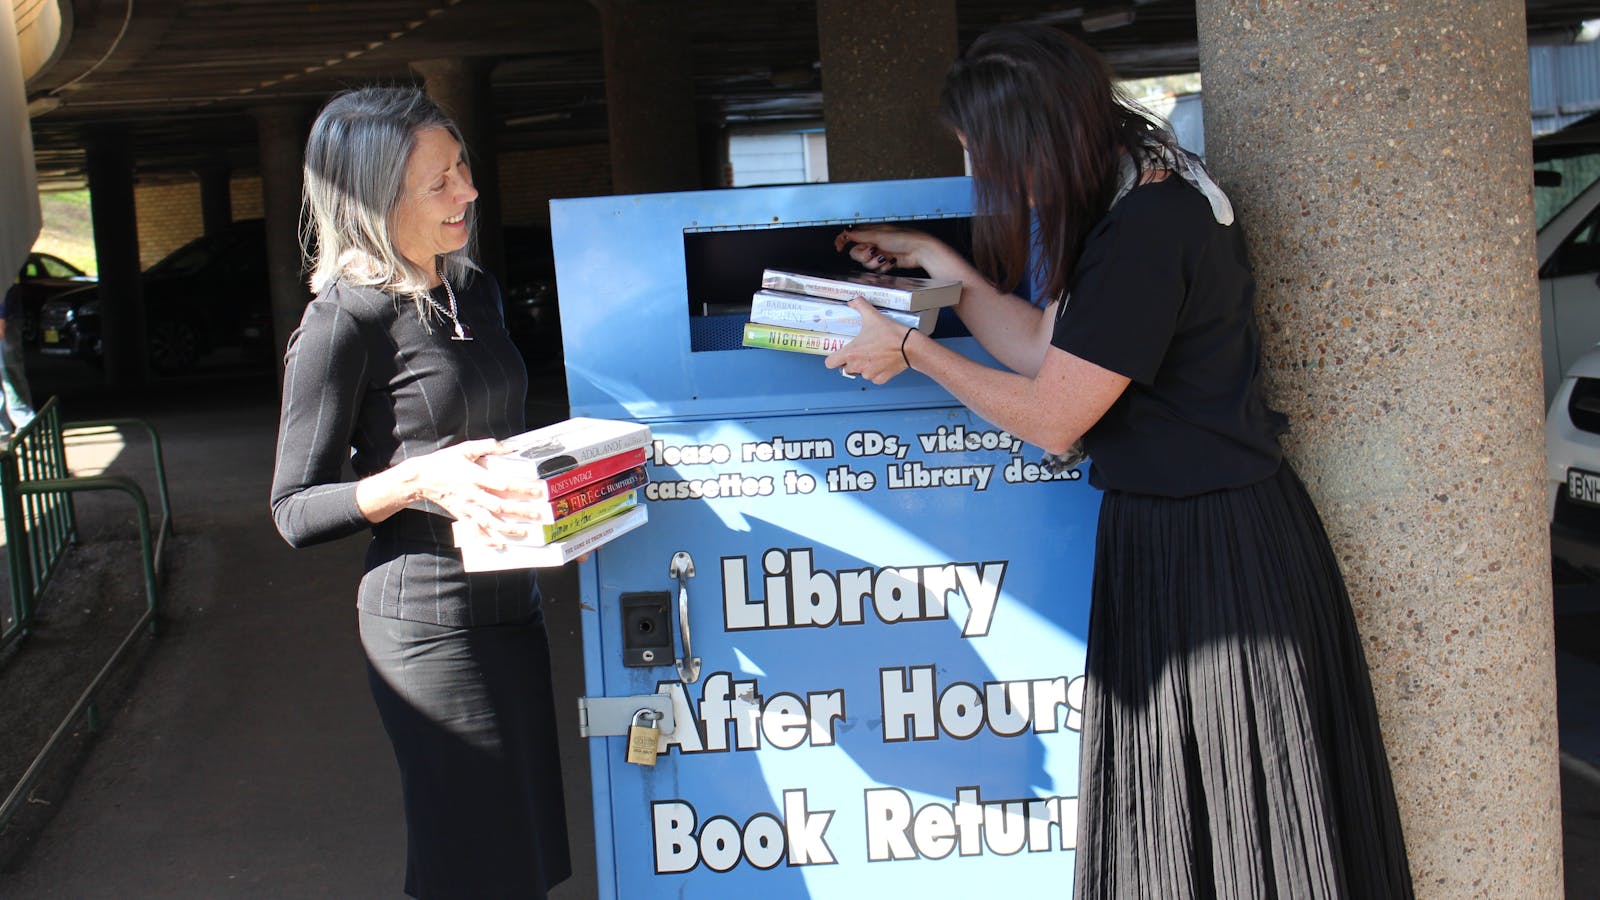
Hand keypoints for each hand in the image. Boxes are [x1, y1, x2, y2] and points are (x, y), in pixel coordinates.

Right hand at [400, 439, 550, 546]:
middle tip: (538, 514)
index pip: (502, 484)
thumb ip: (488, 446)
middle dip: (520, 512)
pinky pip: (474, 531)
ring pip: (489, 522)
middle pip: (499, 506)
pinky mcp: (461, 516)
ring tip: (524, 531)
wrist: (421, 477)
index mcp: (475, 477)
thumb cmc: (445, 461)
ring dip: (507, 529)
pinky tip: (499, 544)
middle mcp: (472, 495)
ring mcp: (466, 508)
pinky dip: (486, 539)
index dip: (520, 488)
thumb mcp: (465, 449)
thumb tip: (511, 446)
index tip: (537, 491)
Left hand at [824, 298, 913, 384]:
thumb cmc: (891, 334)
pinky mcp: (880, 379)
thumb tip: (853, 301)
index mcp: (851, 353)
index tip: (839, 354)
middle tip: (859, 351)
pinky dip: (876, 372)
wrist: (910, 347)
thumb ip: (860, 305)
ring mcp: (869, 374)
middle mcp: (858, 366)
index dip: (833, 358)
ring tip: (873, 355)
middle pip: (845, 369)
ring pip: (860, 373)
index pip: (830, 363)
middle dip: (850, 361)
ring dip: (863, 367)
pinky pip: (873, 378)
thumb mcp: (872, 316)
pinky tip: (882, 362)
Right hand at [834, 224, 939, 273]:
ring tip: (885, 257)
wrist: (919, 251)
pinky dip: (884, 267)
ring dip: (875, 262)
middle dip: (863, 255)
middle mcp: (873, 242)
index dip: (843, 241)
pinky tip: (891, 261)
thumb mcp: (879, 235)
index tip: (838, 247)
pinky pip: (876, 269)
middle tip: (872, 251)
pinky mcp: (885, 263)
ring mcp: (879, 253)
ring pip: (866, 263)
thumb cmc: (904, 238)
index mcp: (870, 232)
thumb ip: (860, 235)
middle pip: (856, 253)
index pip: (850, 235)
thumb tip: (846, 232)